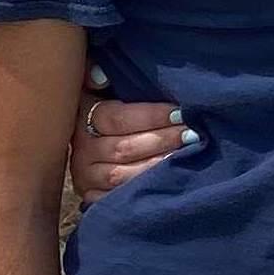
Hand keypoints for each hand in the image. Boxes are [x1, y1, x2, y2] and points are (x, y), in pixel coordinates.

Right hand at [71, 88, 189, 203]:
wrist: (92, 145)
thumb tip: (101, 77)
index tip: (180, 113)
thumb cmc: (106, 107)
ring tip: (188, 154)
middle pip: (124, 148)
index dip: (150, 116)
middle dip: (162, 140)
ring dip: (158, 165)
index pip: (116, 118)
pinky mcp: (94, 200)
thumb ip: (95, 74)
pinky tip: (170, 181)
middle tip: (192, 133)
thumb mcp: (96, 85)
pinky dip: (145, 191)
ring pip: (124, 176)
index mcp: (81, 119)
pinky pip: (120, 200)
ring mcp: (87, 179)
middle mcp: (81, 152)